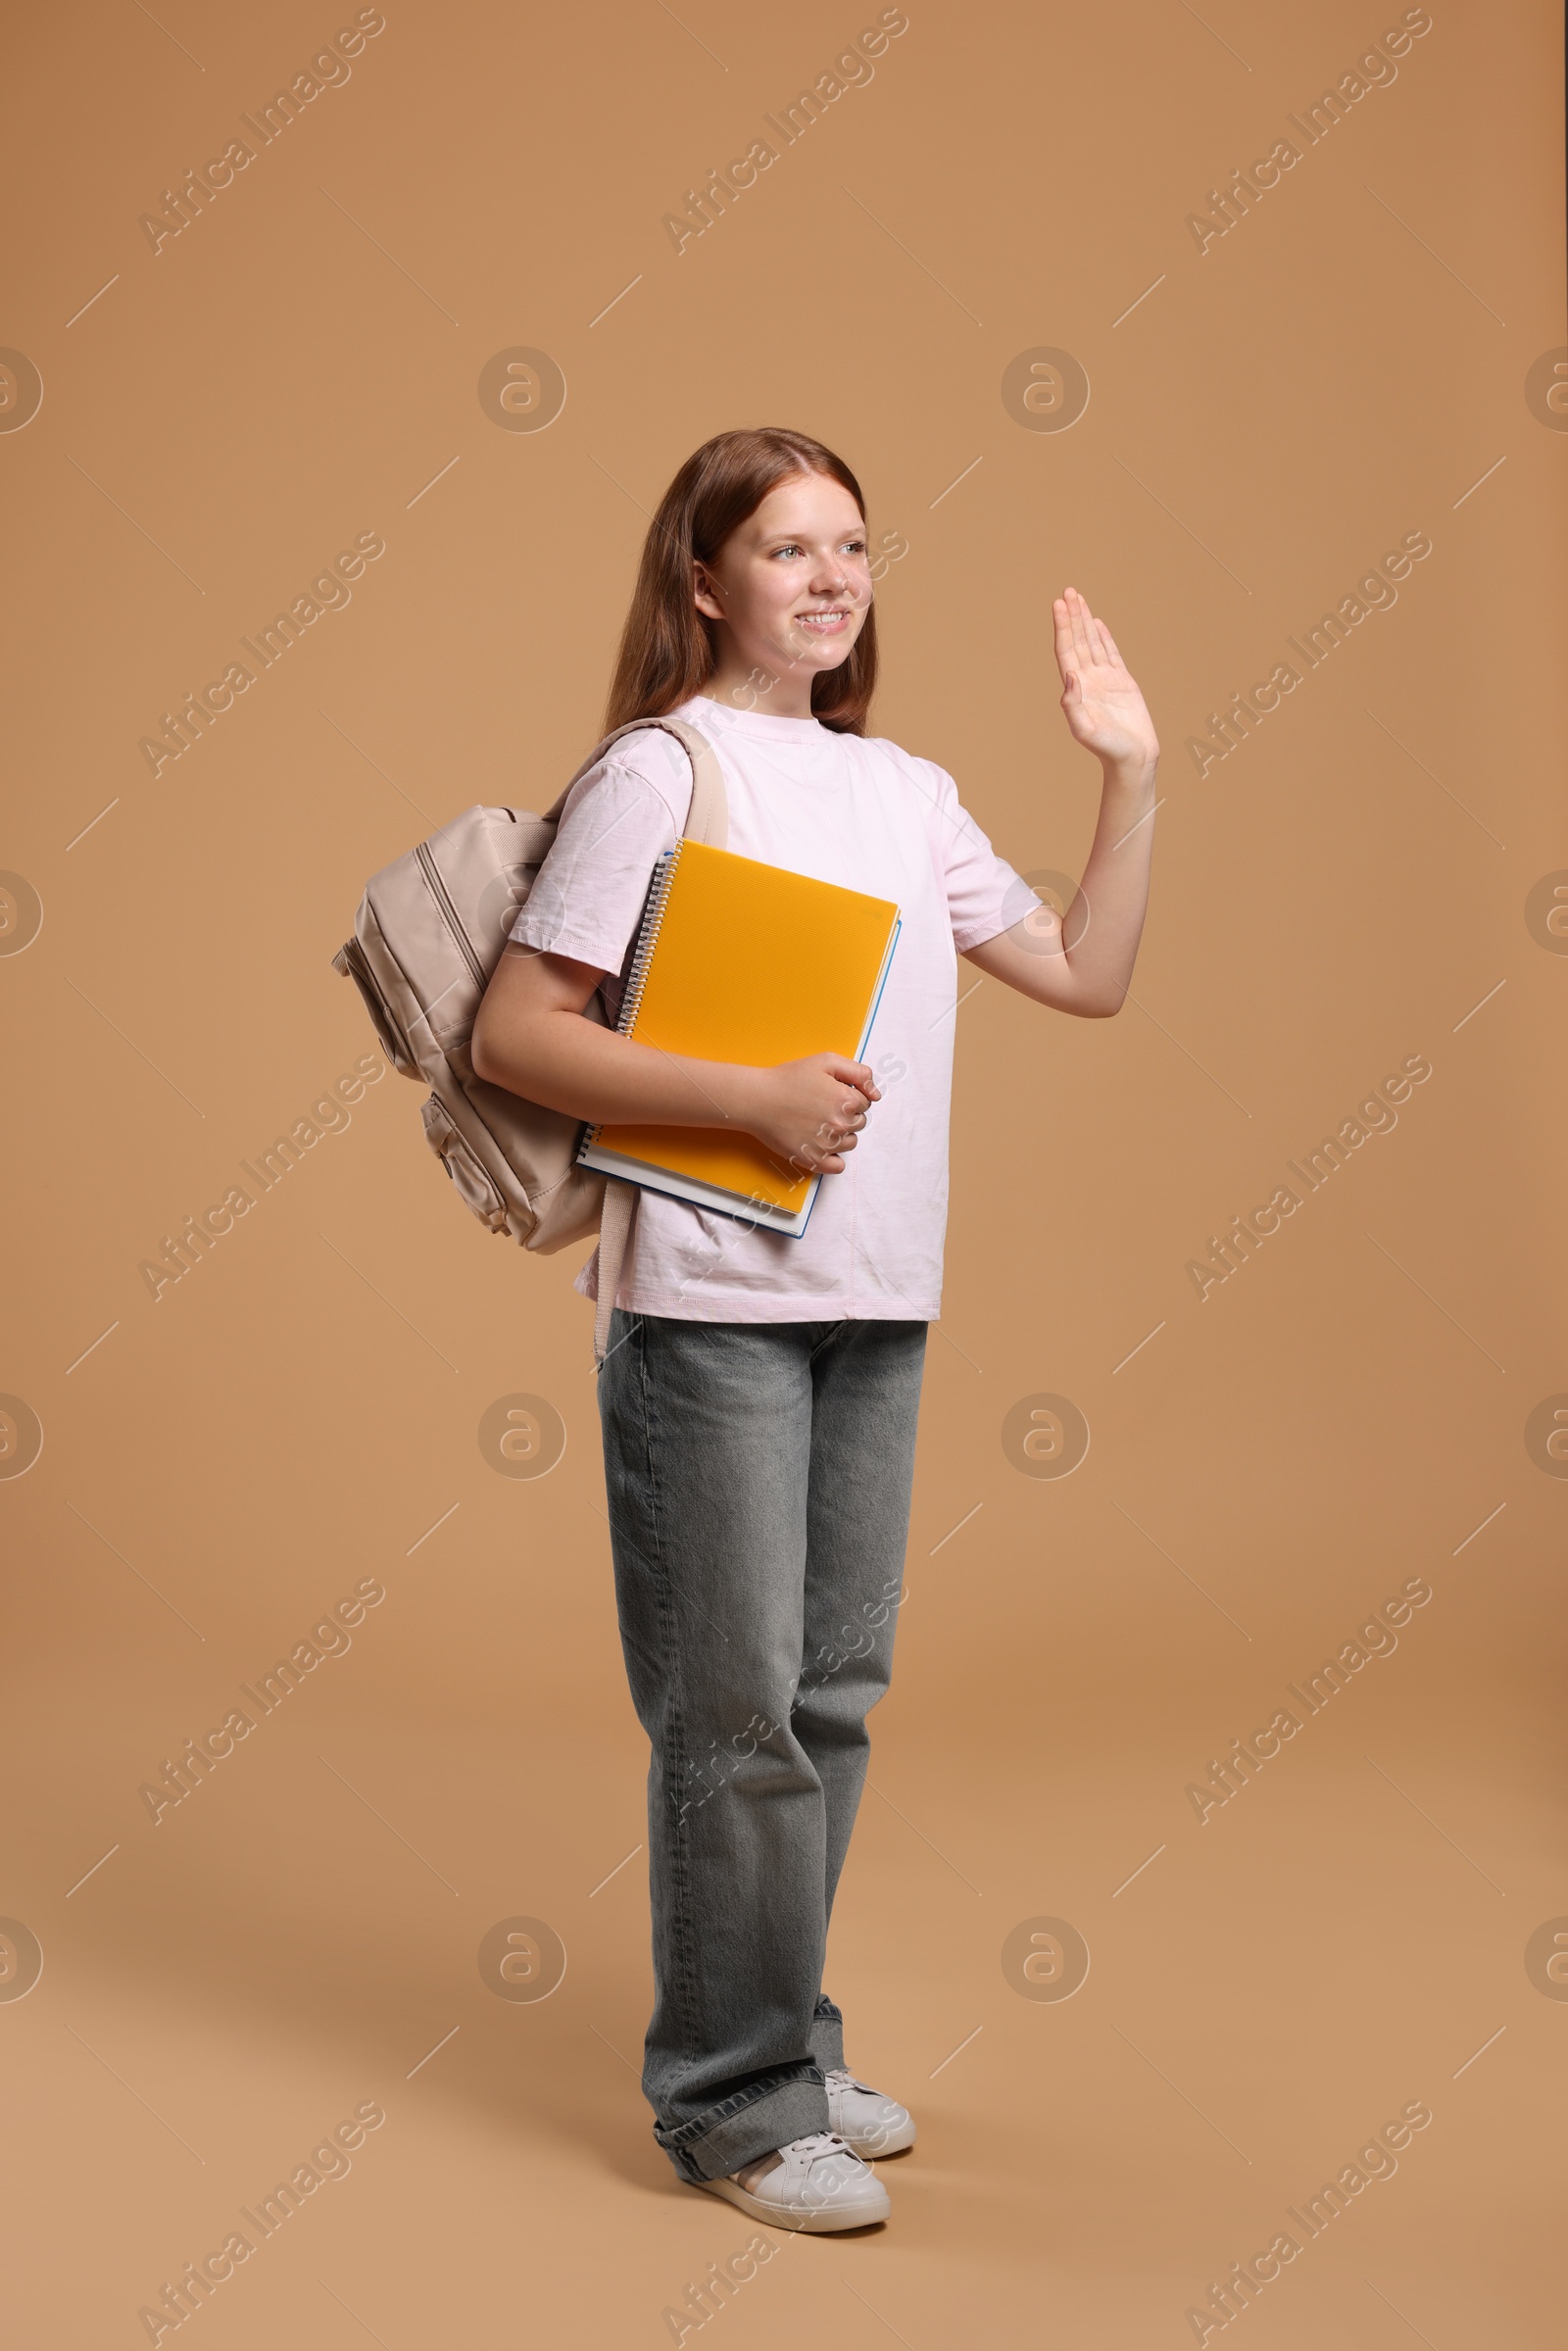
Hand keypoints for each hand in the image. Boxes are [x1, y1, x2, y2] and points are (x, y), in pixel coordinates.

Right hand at [737, 1054, 879, 1175]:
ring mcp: (828, 1145)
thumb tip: (876, 1094)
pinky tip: (821, 1145)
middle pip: (859, 1123)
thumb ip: (858, 1073)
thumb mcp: (826, 1061)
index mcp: (846, 1101)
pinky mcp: (813, 1160)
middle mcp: (840, 1125)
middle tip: (821, 1106)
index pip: (865, 1102)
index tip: (830, 1093)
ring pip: (850, 1143)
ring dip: (840, 1134)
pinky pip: (838, 1166)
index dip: (848, 1095)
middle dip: (846, 1114)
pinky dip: (834, 1158)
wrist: (757, 1099)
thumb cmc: (789, 1078)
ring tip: (817, 1122)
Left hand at [1053, 586, 1159, 772]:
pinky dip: (1103, 637)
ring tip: (1079, 598)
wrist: (1133, 758)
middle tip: (1068, 592)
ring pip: (1092, 643)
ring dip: (1085, 621)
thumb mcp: (1085, 730)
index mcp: (1077, 689)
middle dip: (1072, 616)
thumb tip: (1069, 675)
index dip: (1062, 628)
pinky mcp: (1122, 682)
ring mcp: (1105, 680)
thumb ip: (1073, 705)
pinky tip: (1097, 623)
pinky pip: (1111, 654)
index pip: (1066, 651)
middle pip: (1077, 641)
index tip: (1058, 605)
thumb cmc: (1108, 748)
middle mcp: (1088, 681)